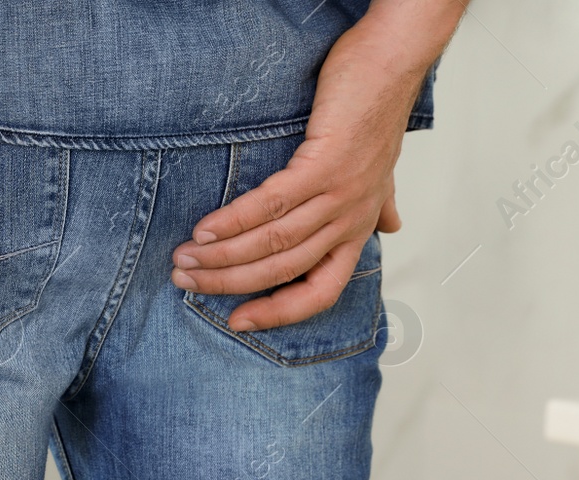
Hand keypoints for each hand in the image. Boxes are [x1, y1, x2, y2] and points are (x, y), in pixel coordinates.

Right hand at [168, 1, 461, 330]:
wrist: (393, 58)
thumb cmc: (377, 107)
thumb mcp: (383, 166)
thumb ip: (381, 201)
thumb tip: (391, 226)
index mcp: (359, 227)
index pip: (321, 291)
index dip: (279, 313)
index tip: (238, 322)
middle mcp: (351, 218)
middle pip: (284, 271)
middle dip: (230, 284)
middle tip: (188, 283)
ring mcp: (341, 193)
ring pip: (274, 243)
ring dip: (223, 257)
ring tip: (185, 259)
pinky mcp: (326, 164)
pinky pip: (271, 204)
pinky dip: (234, 221)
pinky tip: (205, 229)